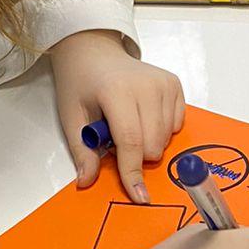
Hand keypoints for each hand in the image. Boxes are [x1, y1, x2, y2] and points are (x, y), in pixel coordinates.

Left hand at [49, 29, 184, 202]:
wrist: (94, 51)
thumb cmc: (80, 83)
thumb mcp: (71, 117)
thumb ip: (82, 151)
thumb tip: (87, 182)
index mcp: (116, 91)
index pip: (131, 142)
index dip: (133, 172)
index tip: (138, 196)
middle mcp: (146, 86)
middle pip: (152, 145)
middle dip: (135, 156)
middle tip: (114, 137)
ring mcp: (164, 84)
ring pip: (166, 139)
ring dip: (147, 143)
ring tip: (127, 122)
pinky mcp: (174, 84)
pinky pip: (176, 126)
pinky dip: (160, 130)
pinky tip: (143, 116)